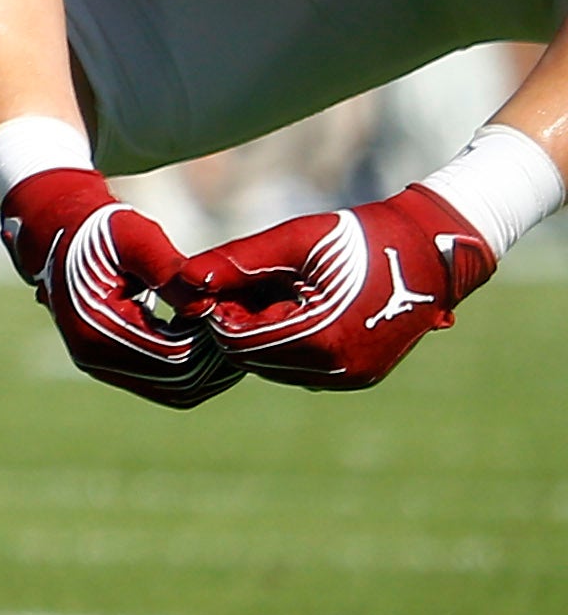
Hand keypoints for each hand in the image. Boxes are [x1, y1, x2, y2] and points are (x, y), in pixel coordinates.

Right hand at [0, 167, 235, 406]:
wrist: (60, 232)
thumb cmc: (101, 229)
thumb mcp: (135, 238)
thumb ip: (169, 272)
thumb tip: (205, 306)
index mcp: (94, 328)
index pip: (172, 356)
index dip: (212, 339)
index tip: (233, 309)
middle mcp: (93, 357)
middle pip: (178, 380)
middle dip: (217, 356)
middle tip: (240, 322)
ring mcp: (101, 365)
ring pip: (177, 390)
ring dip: (211, 367)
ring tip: (229, 329)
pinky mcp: (114, 365)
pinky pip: (167, 384)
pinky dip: (196, 368)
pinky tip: (211, 336)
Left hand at [169, 185, 494, 390]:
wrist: (430, 251)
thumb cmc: (360, 237)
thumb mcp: (293, 240)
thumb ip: (236, 262)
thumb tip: (184, 280)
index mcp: (322, 340)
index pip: (238, 340)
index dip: (219, 309)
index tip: (221, 277)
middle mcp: (337, 371)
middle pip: (252, 356)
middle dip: (240, 320)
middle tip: (250, 280)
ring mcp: (350, 378)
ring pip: (272, 364)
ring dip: (262, 330)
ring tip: (281, 288)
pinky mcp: (358, 375)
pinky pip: (300, 365)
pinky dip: (288, 339)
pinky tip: (301, 304)